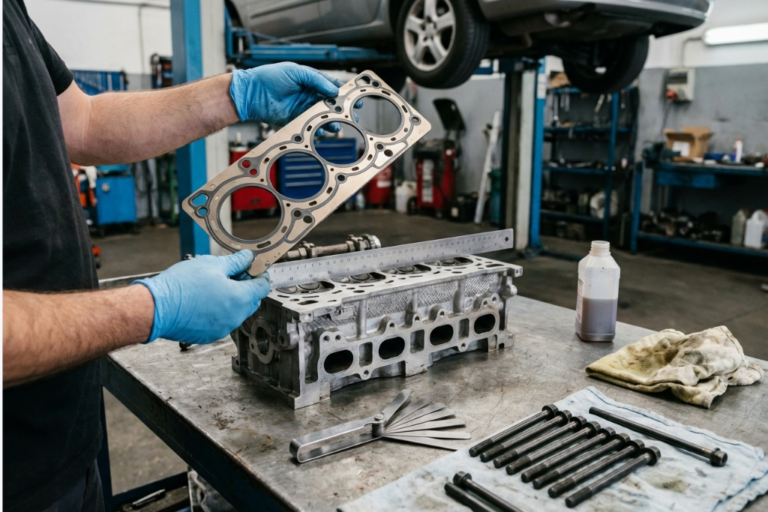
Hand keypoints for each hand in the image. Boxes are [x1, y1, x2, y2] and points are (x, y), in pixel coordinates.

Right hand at [135, 251, 270, 343]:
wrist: (156, 308)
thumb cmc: (181, 286)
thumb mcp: (212, 264)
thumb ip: (235, 262)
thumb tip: (247, 258)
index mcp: (240, 298)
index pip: (263, 287)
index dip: (260, 275)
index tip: (254, 269)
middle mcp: (235, 317)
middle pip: (251, 300)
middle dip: (246, 286)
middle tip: (232, 274)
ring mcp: (223, 328)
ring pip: (236, 312)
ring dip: (232, 299)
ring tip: (214, 286)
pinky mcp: (209, 335)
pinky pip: (222, 321)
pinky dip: (219, 311)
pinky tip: (205, 299)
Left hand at [230, 62, 360, 133]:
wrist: (252, 94)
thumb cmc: (269, 77)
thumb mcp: (295, 72)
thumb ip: (315, 80)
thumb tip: (332, 89)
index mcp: (310, 80)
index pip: (330, 85)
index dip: (343, 91)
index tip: (353, 97)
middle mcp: (308, 94)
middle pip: (329, 102)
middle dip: (340, 108)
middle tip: (350, 114)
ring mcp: (302, 107)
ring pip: (322, 115)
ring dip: (330, 119)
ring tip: (336, 124)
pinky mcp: (296, 119)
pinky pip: (311, 124)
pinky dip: (318, 127)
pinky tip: (322, 128)